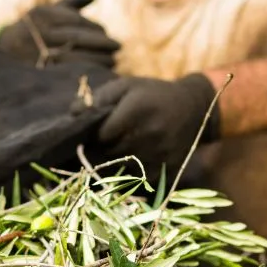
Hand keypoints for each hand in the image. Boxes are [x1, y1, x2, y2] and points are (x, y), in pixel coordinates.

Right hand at [0, 0, 119, 67]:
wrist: (4, 55)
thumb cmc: (34, 31)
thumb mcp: (48, 12)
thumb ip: (72, 2)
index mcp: (43, 15)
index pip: (77, 21)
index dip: (95, 29)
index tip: (105, 34)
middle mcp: (39, 34)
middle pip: (77, 39)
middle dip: (100, 44)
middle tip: (116, 48)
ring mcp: (38, 56)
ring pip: (74, 57)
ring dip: (98, 60)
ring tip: (112, 61)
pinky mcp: (41, 75)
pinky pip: (68, 74)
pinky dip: (86, 73)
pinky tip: (99, 74)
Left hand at [69, 74, 219, 172]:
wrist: (194, 109)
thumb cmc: (152, 95)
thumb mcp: (125, 86)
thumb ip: (97, 98)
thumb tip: (72, 113)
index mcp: (138, 110)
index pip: (100, 135)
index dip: (90, 137)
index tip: (87, 134)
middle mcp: (149, 134)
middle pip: (107, 154)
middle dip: (95, 152)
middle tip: (91, 147)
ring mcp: (157, 155)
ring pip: (116, 169)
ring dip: (106, 165)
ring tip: (106, 154)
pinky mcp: (163, 171)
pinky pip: (131, 180)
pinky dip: (121, 175)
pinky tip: (121, 164)